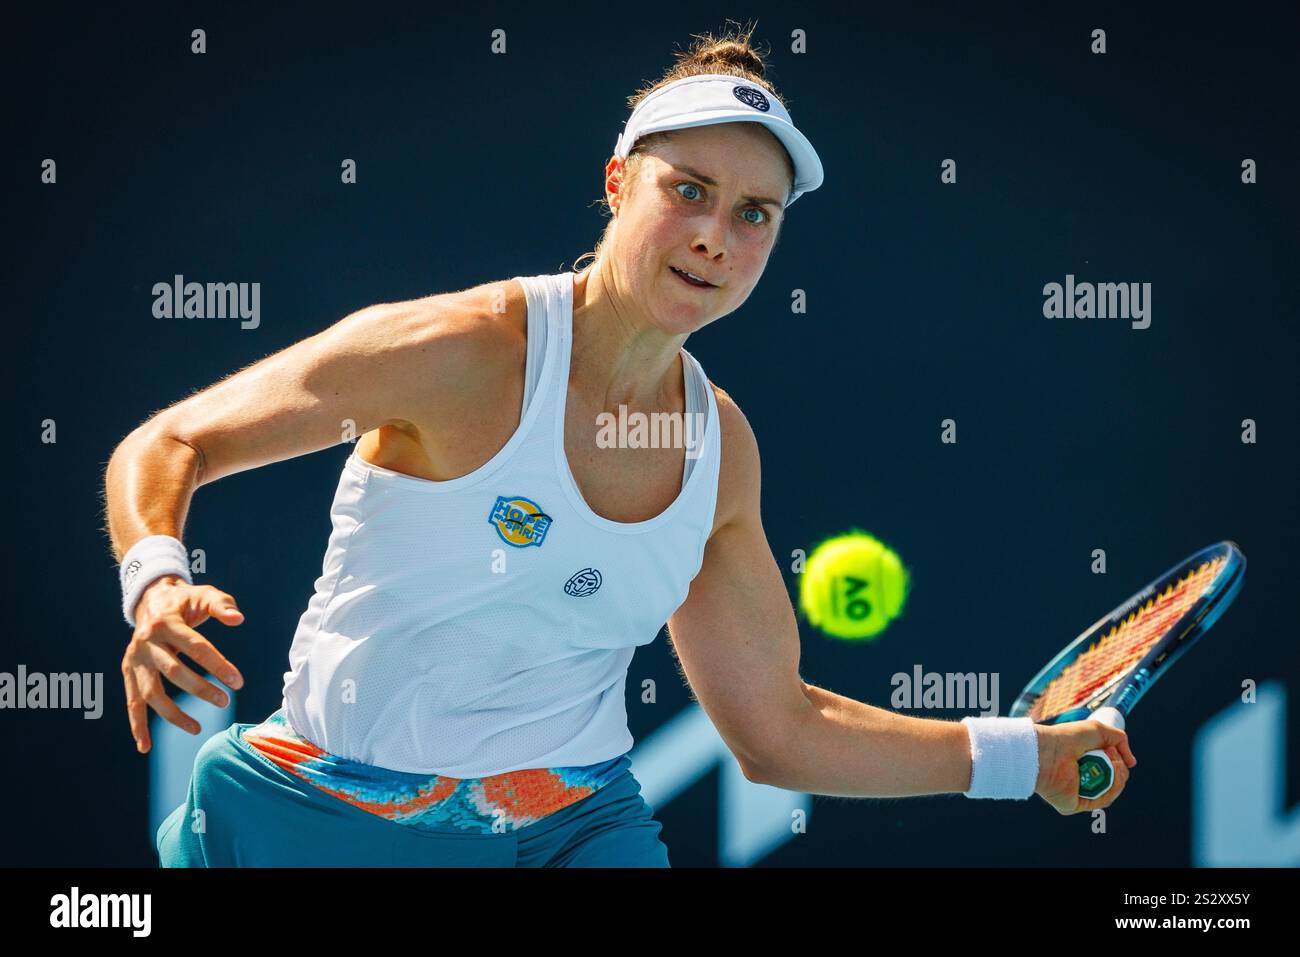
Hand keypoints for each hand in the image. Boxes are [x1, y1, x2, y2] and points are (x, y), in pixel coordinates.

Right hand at [121, 576, 244, 753]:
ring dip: (172, 714)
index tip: (238, 682)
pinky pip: (132, 701)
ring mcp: (135, 659)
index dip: (218, 665)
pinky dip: (137, 725)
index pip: (196, 647)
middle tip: (225, 701)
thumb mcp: (205, 594)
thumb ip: (222, 606)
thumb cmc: (185, 602)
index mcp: (167, 622)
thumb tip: (238, 619)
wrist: (151, 600)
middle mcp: (147, 642)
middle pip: (173, 671)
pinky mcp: (128, 671)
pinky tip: (145, 746)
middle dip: (200, 689)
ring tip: (197, 729)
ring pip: (151, 692)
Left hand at [1033, 720, 1136, 814]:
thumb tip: (1132, 763)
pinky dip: (1111, 788)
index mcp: (1085, 766)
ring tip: (1110, 761)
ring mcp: (1078, 794)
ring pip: (1112, 793)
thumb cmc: (1068, 738)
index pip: (1112, 772)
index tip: (1112, 749)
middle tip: (1110, 754)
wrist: (1049, 749)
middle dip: (1120, 770)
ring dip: (1118, 777)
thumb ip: (1120, 740)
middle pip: (1115, 783)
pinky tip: (1109, 773)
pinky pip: (1101, 801)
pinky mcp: (1074, 805)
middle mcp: (1082, 781)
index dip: (1118, 763)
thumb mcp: (1099, 731)